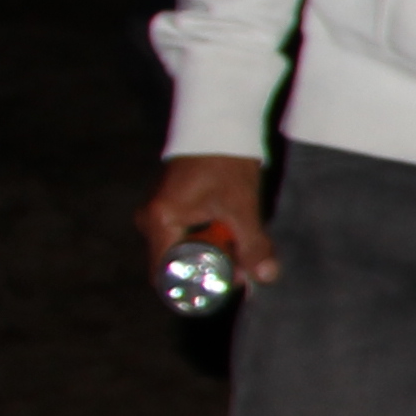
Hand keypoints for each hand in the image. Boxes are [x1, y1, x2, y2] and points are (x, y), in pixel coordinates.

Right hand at [140, 154, 275, 287]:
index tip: (225, 287)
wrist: (220, 128)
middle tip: (245, 269)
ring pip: (185, 252)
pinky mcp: (170, 210)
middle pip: (177, 265)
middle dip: (211, 271)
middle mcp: (150, 221)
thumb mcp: (242, 207)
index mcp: (159, 221)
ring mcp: (159, 216)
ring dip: (214, 256)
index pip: (166, 273)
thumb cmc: (226, 163)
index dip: (195, 286)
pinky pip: (188, 237)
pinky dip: (211, 242)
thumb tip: (265, 277)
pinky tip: (234, 236)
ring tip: (243, 248)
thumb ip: (253, 244)